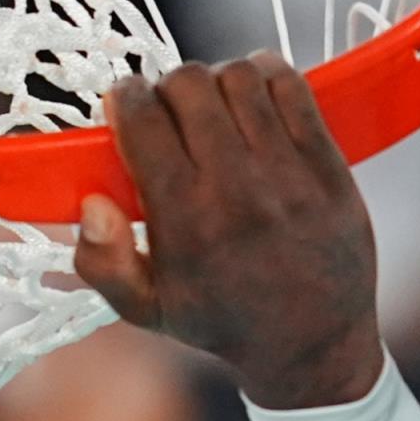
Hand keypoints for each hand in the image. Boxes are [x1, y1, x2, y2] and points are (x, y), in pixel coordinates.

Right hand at [71, 57, 384, 411]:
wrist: (314, 345)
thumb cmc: (223, 320)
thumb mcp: (148, 309)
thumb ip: (102, 262)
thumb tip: (92, 203)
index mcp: (186, 221)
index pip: (144, 118)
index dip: (127, 98)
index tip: (128, 107)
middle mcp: (238, 191)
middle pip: (188, 84)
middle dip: (168, 88)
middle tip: (172, 113)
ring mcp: (289, 175)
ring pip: (239, 75)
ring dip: (217, 80)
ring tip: (215, 109)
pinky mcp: (327, 166)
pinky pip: (291, 86)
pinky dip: (266, 76)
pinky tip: (255, 99)